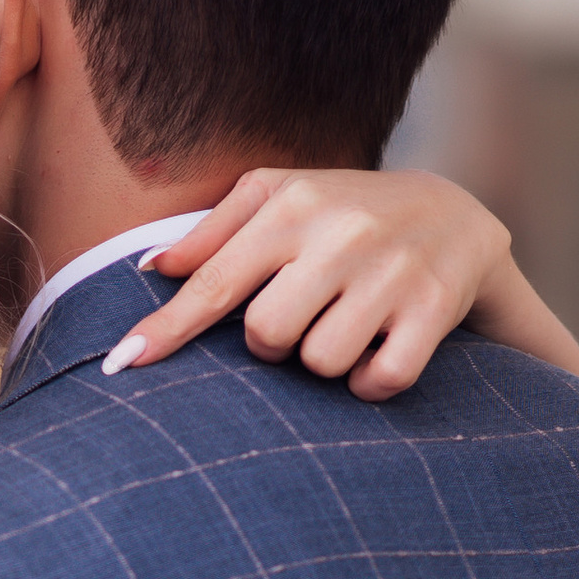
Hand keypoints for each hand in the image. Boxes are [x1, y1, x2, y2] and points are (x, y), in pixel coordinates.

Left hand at [97, 167, 578, 400]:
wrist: (456, 213)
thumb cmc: (343, 211)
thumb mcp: (282, 197)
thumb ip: (214, 232)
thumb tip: (149, 269)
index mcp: (293, 206)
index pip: (215, 282)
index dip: (167, 329)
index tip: (122, 363)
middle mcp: (342, 234)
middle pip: (266, 336)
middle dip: (273, 342)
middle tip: (300, 314)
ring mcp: (391, 273)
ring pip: (321, 363)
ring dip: (324, 361)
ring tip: (344, 324)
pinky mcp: (433, 309)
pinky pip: (379, 379)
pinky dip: (370, 382)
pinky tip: (377, 350)